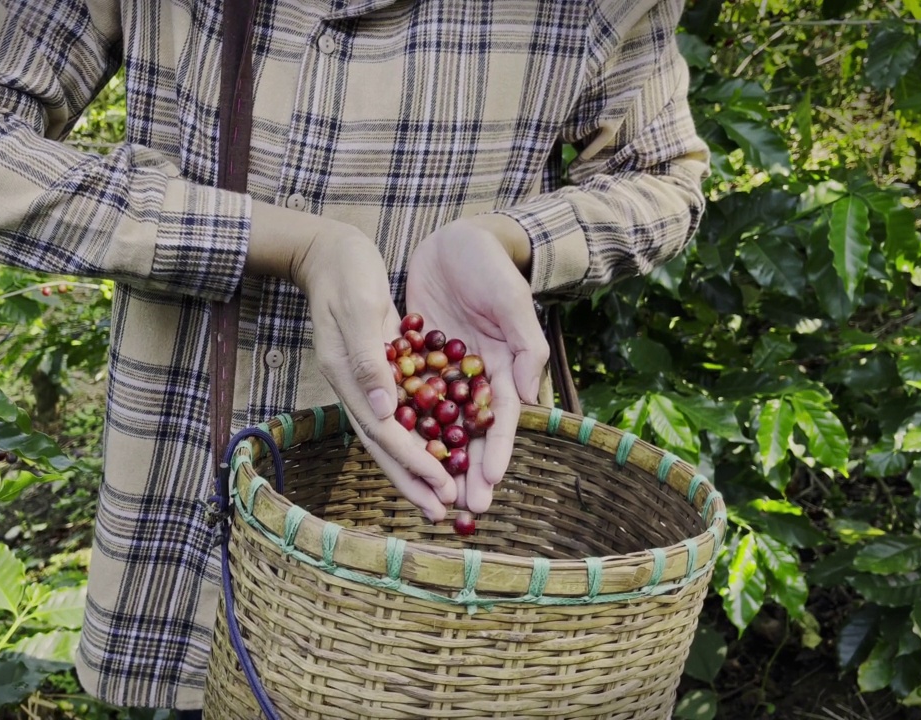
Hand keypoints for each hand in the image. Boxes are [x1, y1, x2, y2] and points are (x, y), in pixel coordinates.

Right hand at [290, 224, 457, 520]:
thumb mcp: (358, 308)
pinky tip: (438, 450)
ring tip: (442, 495)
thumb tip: (382, 412)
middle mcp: (356, 387)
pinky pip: (398, 413)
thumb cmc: (345, 271)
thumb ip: (368, 360)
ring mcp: (365, 381)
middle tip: (443, 512)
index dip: (413, 462)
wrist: (330, 251)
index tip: (441, 487)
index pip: (384, 432)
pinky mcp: (378, 370)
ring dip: (416, 467)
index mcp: (349, 376)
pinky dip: (416, 436)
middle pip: (385, 445)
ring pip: (391, 435)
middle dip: (414, 480)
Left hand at [405, 216, 548, 513]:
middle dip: (466, 472)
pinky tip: (393, 452)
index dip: (496, 452)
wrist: (457, 239)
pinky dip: (403, 425)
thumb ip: (526, 347)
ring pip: (436, 425)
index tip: (490, 483)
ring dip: (433, 460)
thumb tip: (528, 397)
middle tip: (461, 511)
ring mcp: (444, 373)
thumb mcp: (511, 302)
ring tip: (428, 495)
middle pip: (469, 434)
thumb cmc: (491, 267)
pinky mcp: (416, 361)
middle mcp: (474, 379)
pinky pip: (407, 399)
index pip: (501, 420)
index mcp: (503, 369)